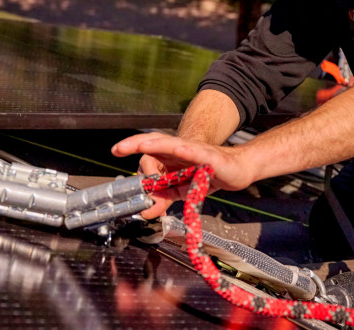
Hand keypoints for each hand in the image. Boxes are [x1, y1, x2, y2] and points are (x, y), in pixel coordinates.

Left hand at [112, 132, 251, 218]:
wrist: (237, 170)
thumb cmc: (209, 174)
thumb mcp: (180, 190)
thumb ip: (162, 198)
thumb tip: (146, 211)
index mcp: (170, 156)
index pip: (147, 150)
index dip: (131, 149)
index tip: (116, 152)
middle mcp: (179, 150)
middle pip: (155, 141)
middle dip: (135, 143)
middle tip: (118, 148)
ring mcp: (194, 151)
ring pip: (172, 144)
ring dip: (156, 145)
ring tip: (142, 145)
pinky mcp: (210, 157)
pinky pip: (196, 152)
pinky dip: (186, 150)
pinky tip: (178, 149)